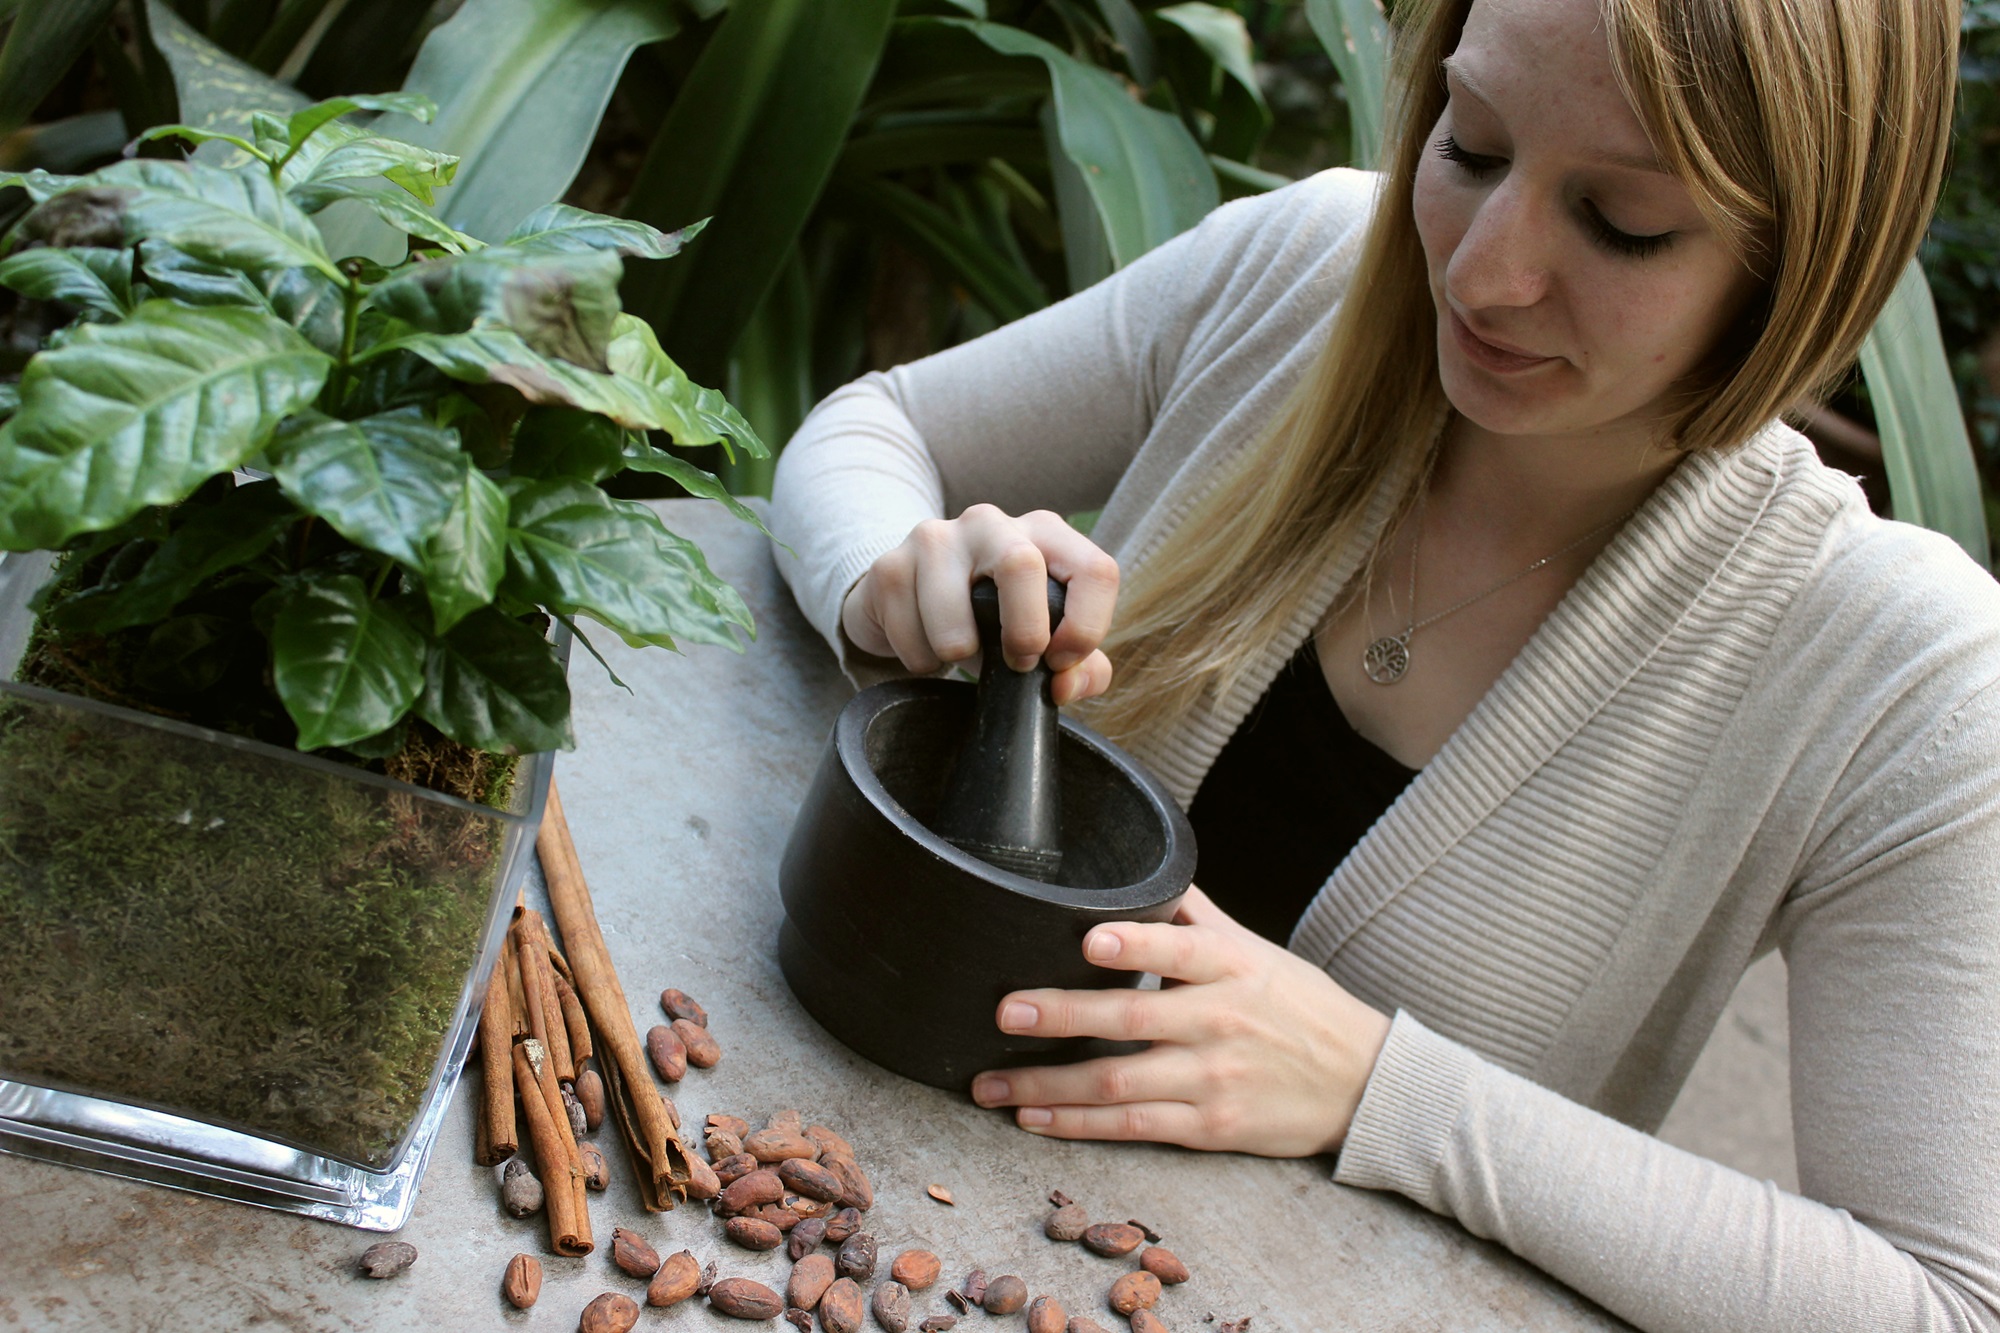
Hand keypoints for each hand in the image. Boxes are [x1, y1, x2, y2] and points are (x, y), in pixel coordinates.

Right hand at [840, 504, 1118, 706]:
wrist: (910, 602)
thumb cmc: (991, 619)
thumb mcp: (1045, 640)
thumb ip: (1081, 668)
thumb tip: (1065, 684)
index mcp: (1044, 534)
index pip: (1094, 570)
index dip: (1087, 627)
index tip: (1062, 662)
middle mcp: (991, 523)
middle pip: (1020, 564)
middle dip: (1023, 631)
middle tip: (1016, 663)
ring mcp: (935, 537)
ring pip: (952, 614)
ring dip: (960, 653)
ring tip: (962, 653)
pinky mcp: (890, 565)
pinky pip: (909, 634)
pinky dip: (921, 659)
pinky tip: (925, 644)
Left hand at [968, 887, 1392, 1155]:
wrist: (1364, 1083)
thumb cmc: (1301, 1006)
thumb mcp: (1257, 949)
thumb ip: (1196, 915)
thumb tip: (1147, 866)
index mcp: (1231, 966)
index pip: (1180, 949)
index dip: (1135, 944)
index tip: (1088, 938)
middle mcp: (1219, 1021)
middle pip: (1130, 1018)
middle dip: (1061, 1015)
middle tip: (1004, 1011)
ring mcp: (1213, 1079)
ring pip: (1118, 1083)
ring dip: (1047, 1084)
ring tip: (990, 1082)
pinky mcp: (1210, 1127)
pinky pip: (1132, 1127)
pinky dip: (1078, 1124)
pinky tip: (1035, 1117)